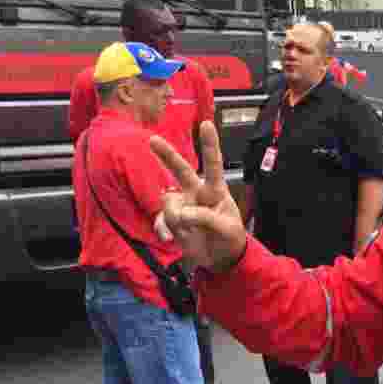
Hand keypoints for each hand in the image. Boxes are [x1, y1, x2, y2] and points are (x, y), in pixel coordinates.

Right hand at [150, 121, 246, 271]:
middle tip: (153, 140)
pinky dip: (164, 230)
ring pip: (169, 203)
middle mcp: (196, 193)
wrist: (221, 259)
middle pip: (181, 170)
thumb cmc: (230, 239)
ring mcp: (182, 206)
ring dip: (175, 219)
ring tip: (190, 232)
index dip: (210, 145)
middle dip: (166, 155)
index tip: (206, 124)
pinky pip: (161, 220)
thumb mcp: (227, 229)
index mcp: (216, 191)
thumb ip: (207, 219)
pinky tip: (172, 240)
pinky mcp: (172, 220)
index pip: (213, 164)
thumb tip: (182, 213)